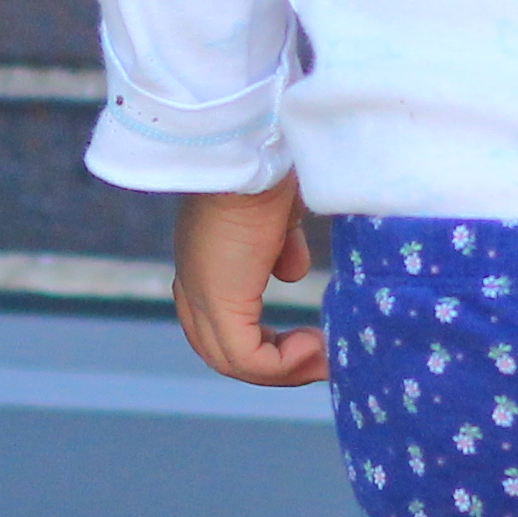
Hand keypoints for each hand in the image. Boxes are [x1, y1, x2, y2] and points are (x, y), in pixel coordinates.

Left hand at [172, 180, 326, 387]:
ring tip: (323, 357)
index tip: (305, 338)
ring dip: (283, 368)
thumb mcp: (278, 214)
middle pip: (220, 349)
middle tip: (318, 359)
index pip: (217, 322)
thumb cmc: (271, 166)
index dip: (262, 340)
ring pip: (231, 361)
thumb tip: (291, 271)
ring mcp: (202, 293)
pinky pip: (247, 359)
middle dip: (273, 362)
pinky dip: (285, 364)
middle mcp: (194, 281)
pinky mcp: (220, 301)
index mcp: (204, 258)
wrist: (257, 148)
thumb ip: (279, 246)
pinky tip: (316, 347)